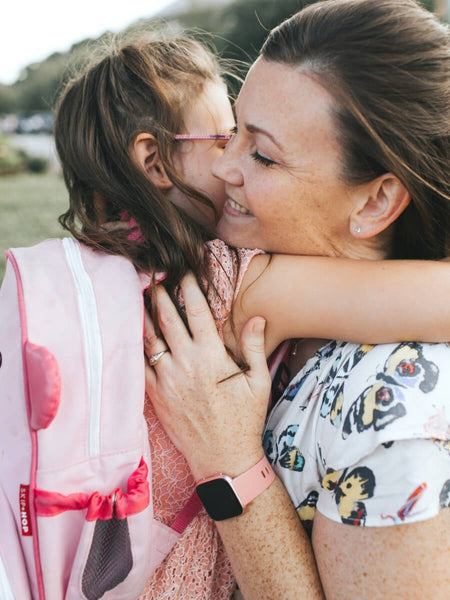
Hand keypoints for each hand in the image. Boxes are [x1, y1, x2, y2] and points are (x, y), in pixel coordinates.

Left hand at [144, 273, 270, 479]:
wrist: (223, 459)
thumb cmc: (244, 420)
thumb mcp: (258, 382)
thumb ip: (255, 347)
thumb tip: (257, 318)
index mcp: (211, 356)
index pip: (198, 312)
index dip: (190, 287)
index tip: (185, 272)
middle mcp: (185, 363)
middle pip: (167, 319)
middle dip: (160, 294)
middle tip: (155, 277)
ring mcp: (167, 379)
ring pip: (150, 338)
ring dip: (145, 315)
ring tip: (141, 297)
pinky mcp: (156, 395)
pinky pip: (141, 364)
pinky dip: (137, 346)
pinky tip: (135, 333)